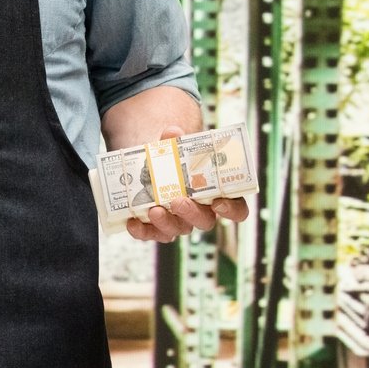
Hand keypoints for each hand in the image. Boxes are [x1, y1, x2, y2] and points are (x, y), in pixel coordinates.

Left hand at [122, 122, 252, 243]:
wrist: (151, 168)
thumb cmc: (175, 161)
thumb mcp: (176, 149)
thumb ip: (176, 141)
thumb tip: (173, 132)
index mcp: (217, 194)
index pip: (236, 210)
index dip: (231, 210)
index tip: (219, 202)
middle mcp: (201, 213)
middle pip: (205, 221)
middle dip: (192, 213)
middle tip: (179, 201)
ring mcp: (179, 223)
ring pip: (178, 230)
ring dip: (166, 223)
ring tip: (154, 209)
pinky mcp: (157, 228)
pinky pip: (151, 234)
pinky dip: (142, 231)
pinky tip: (132, 222)